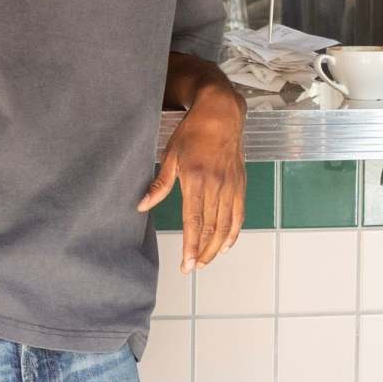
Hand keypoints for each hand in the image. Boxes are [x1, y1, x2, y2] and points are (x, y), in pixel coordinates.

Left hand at [137, 87, 245, 271]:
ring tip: (205, 261)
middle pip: (211, 228)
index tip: (187, 264)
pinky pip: (239, 214)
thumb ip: (159, 185)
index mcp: (197, 180)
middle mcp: (217, 186)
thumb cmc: (193, 132)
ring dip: (216, 247)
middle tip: (192, 268)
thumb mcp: (170, 155)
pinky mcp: (240, 184)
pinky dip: (234, 233)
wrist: (221, 114)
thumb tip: (142, 206)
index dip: (191, 246)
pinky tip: (225, 245)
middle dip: (202, 252)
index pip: (194, 221)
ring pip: (226, 225)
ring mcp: (231, 186)